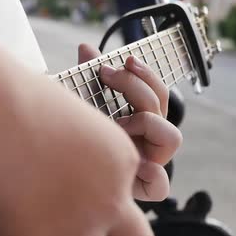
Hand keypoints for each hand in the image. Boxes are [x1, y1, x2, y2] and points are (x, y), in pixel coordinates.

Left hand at [79, 44, 182, 200]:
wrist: (63, 184)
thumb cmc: (77, 144)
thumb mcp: (81, 111)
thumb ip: (86, 80)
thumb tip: (85, 47)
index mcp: (138, 120)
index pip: (155, 90)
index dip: (144, 74)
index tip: (121, 61)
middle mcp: (147, 139)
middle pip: (160, 104)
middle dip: (136, 85)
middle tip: (108, 75)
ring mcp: (149, 162)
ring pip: (172, 136)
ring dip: (146, 122)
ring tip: (118, 125)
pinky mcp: (145, 188)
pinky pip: (161, 185)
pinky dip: (153, 176)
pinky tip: (137, 166)